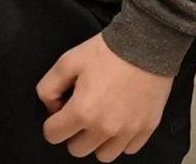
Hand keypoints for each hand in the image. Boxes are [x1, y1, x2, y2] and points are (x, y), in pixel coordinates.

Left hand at [35, 34, 170, 160]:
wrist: (146, 43)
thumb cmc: (106, 51)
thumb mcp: (67, 61)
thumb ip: (48, 87)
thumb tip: (52, 109)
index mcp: (82, 112)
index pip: (53, 136)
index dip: (53, 122)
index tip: (62, 110)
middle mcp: (104, 128)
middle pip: (77, 150)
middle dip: (74, 134)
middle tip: (81, 113)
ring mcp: (128, 131)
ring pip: (104, 156)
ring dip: (98, 142)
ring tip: (101, 121)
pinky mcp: (146, 129)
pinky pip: (128, 149)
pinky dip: (122, 140)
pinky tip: (120, 120)